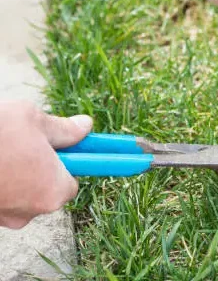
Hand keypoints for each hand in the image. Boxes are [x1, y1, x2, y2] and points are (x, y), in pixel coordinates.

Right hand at [0, 101, 92, 228]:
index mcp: (53, 190)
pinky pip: (2, 194)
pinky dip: (1, 179)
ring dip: (18, 173)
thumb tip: (86, 127)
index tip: (88, 159)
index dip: (73, 164)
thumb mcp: (36, 121)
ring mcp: (4, 216)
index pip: (73, 181)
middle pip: (47, 189)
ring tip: (5, 148)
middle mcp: (31, 211)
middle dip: (42, 167)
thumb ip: (65, 129)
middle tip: (30, 142)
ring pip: (22, 192)